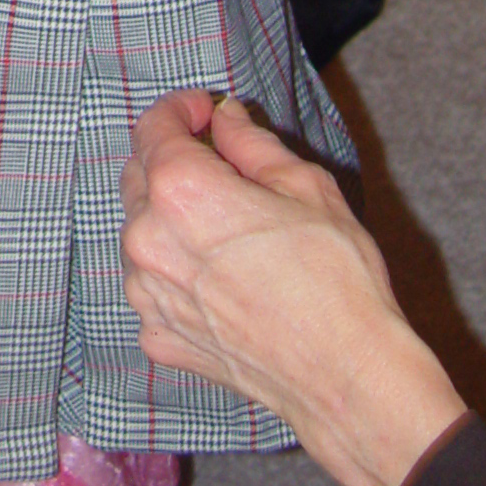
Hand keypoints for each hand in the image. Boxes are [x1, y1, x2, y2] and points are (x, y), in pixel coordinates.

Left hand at [120, 92, 464, 485]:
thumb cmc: (336, 280)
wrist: (345, 377)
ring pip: (141, 232)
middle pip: (140, 175)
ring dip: (170, 219)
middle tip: (221, 165)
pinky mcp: (157, 335)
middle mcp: (148, 238)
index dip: (181, 109)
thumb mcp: (306, 187)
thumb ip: (251, 143)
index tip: (205, 110)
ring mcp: (147, 293)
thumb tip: (226, 119)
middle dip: (174, 160)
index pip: (155, 127)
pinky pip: (153, 286)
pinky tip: (221, 280)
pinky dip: (176, 273)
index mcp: (180, 190)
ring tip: (226, 231)